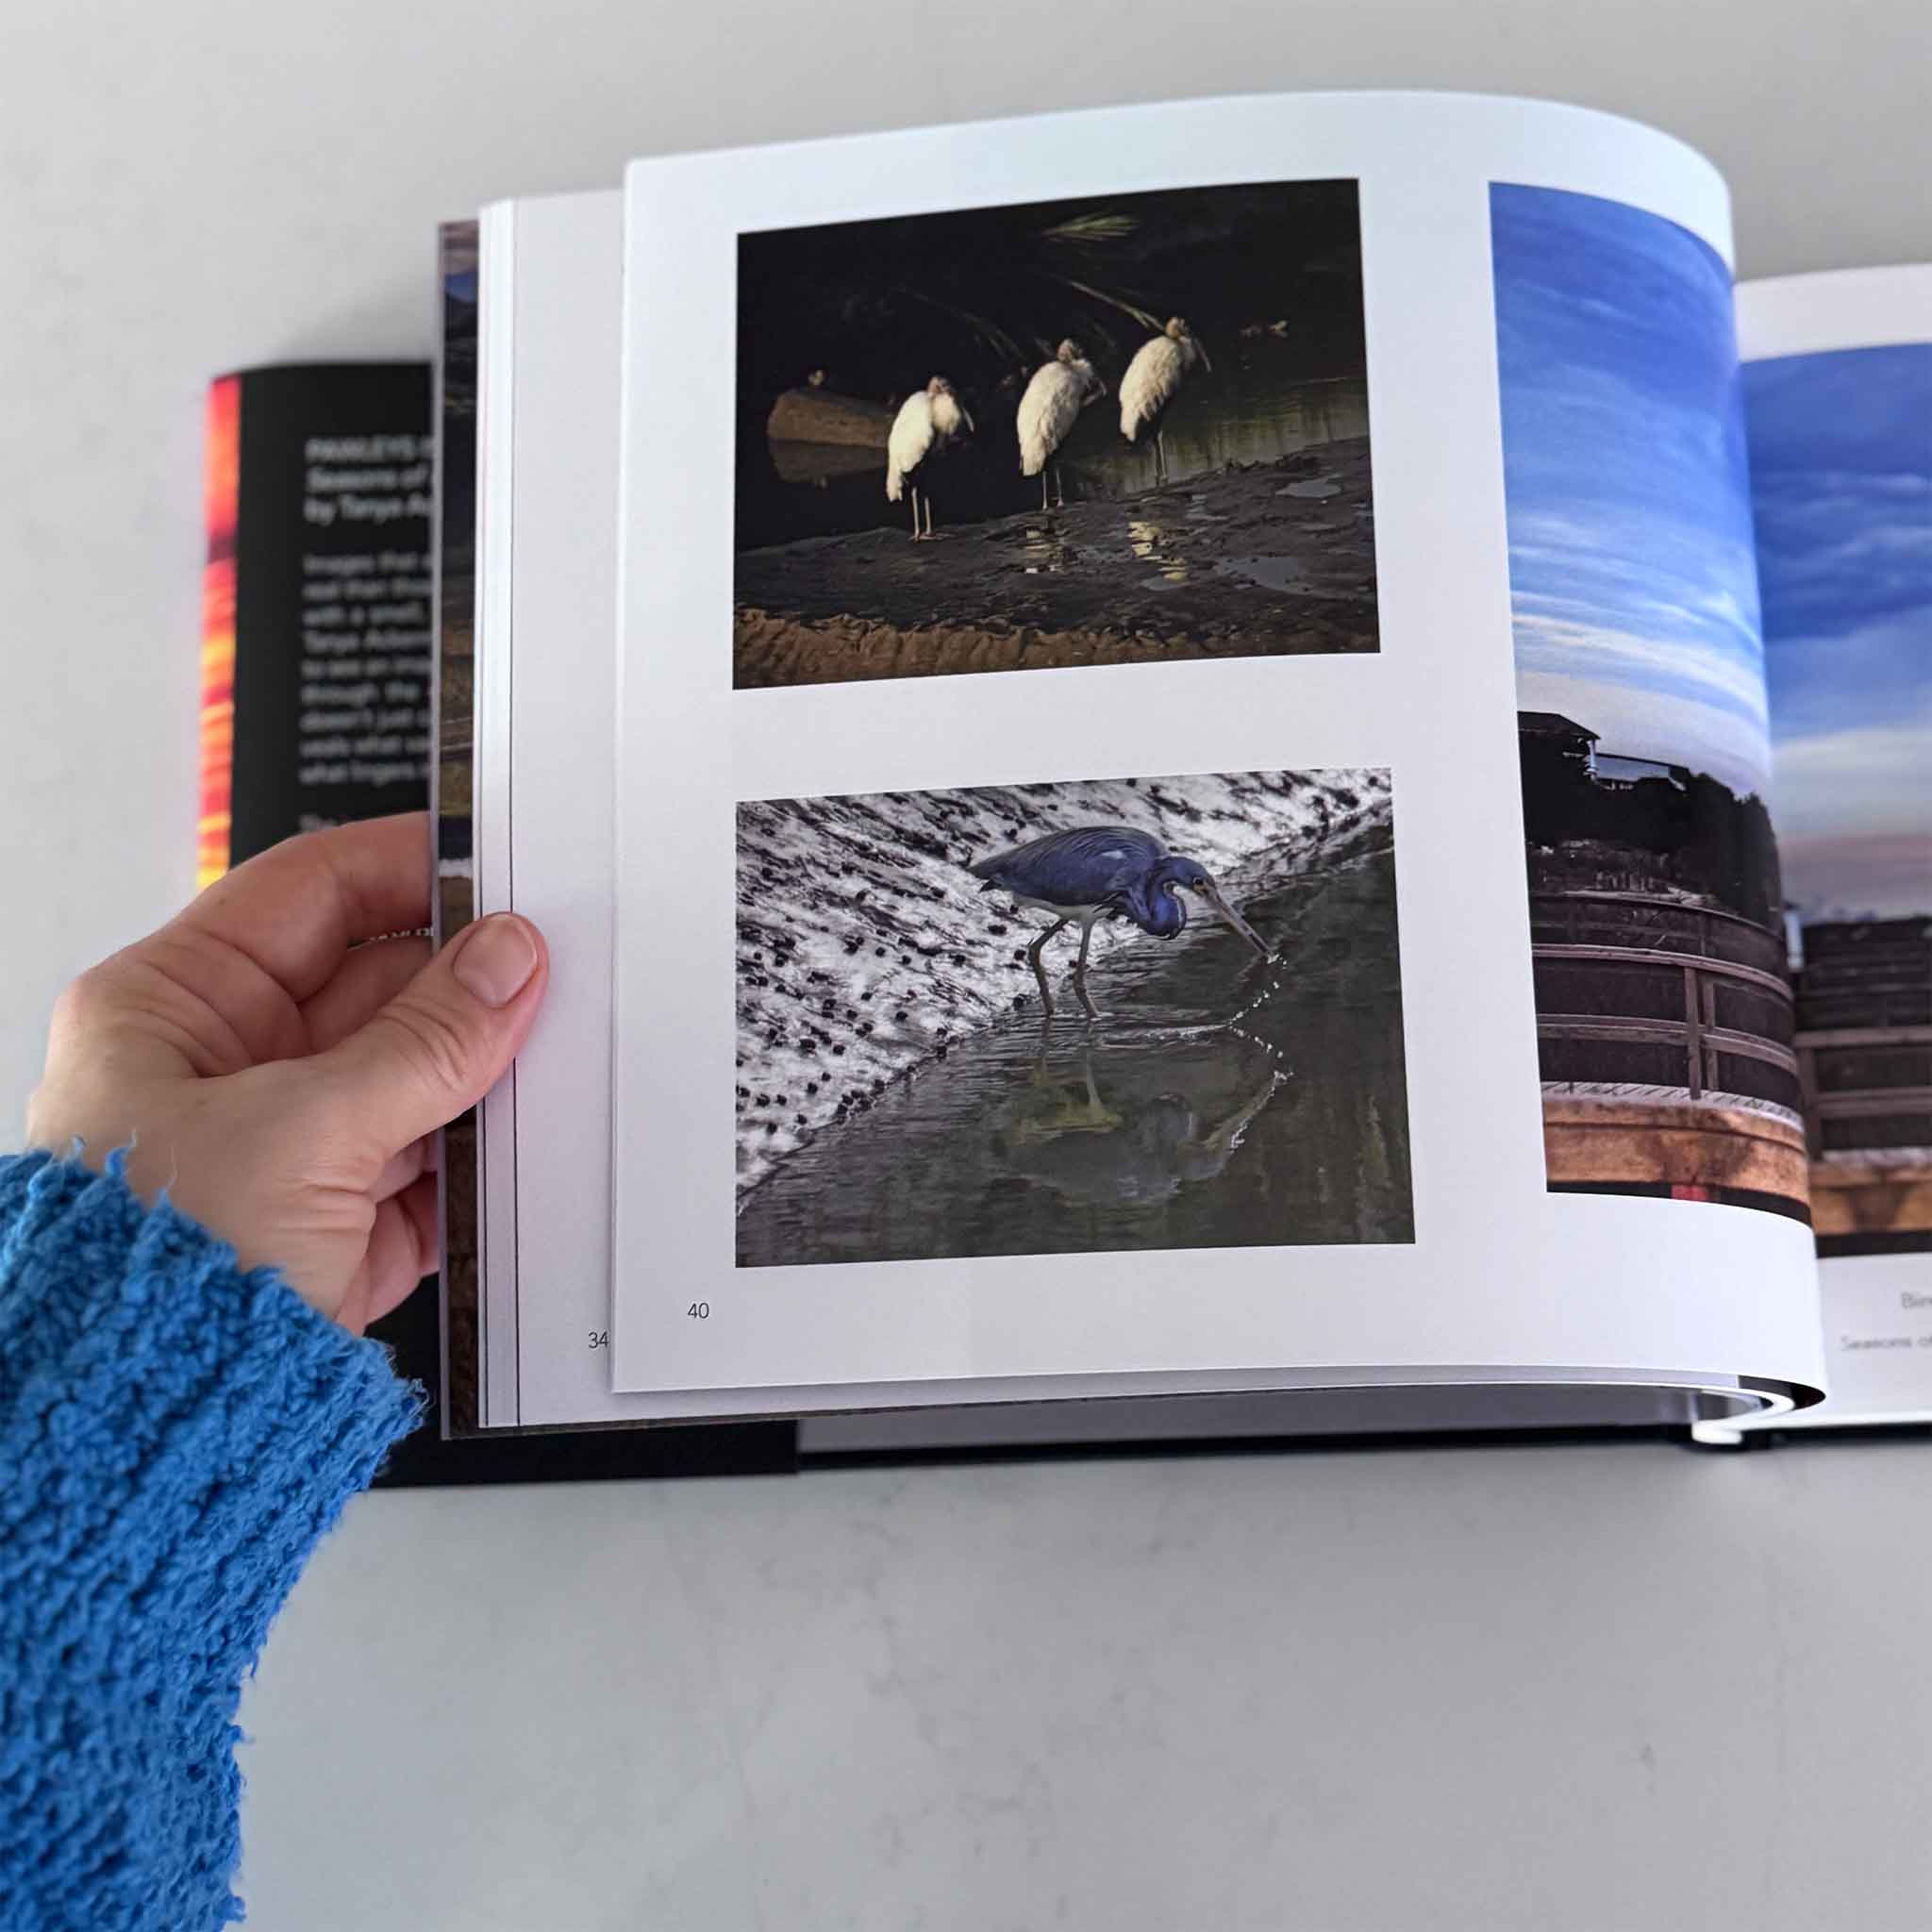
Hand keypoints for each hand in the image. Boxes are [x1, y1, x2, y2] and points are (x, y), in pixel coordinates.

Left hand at [25, 814, 547, 1333]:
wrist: (145, 1433)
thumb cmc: (142, 1275)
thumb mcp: (299, 1129)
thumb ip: (424, 1041)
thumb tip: (507, 960)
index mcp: (176, 1006)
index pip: (310, 895)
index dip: (407, 867)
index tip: (498, 858)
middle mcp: (230, 1067)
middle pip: (379, 988)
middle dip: (468, 983)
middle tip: (556, 968)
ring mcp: (290, 1146)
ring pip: (417, 1076)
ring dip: (484, 1074)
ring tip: (554, 1056)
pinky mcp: (338, 1224)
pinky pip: (433, 1164)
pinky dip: (483, 1160)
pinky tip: (528, 1142)